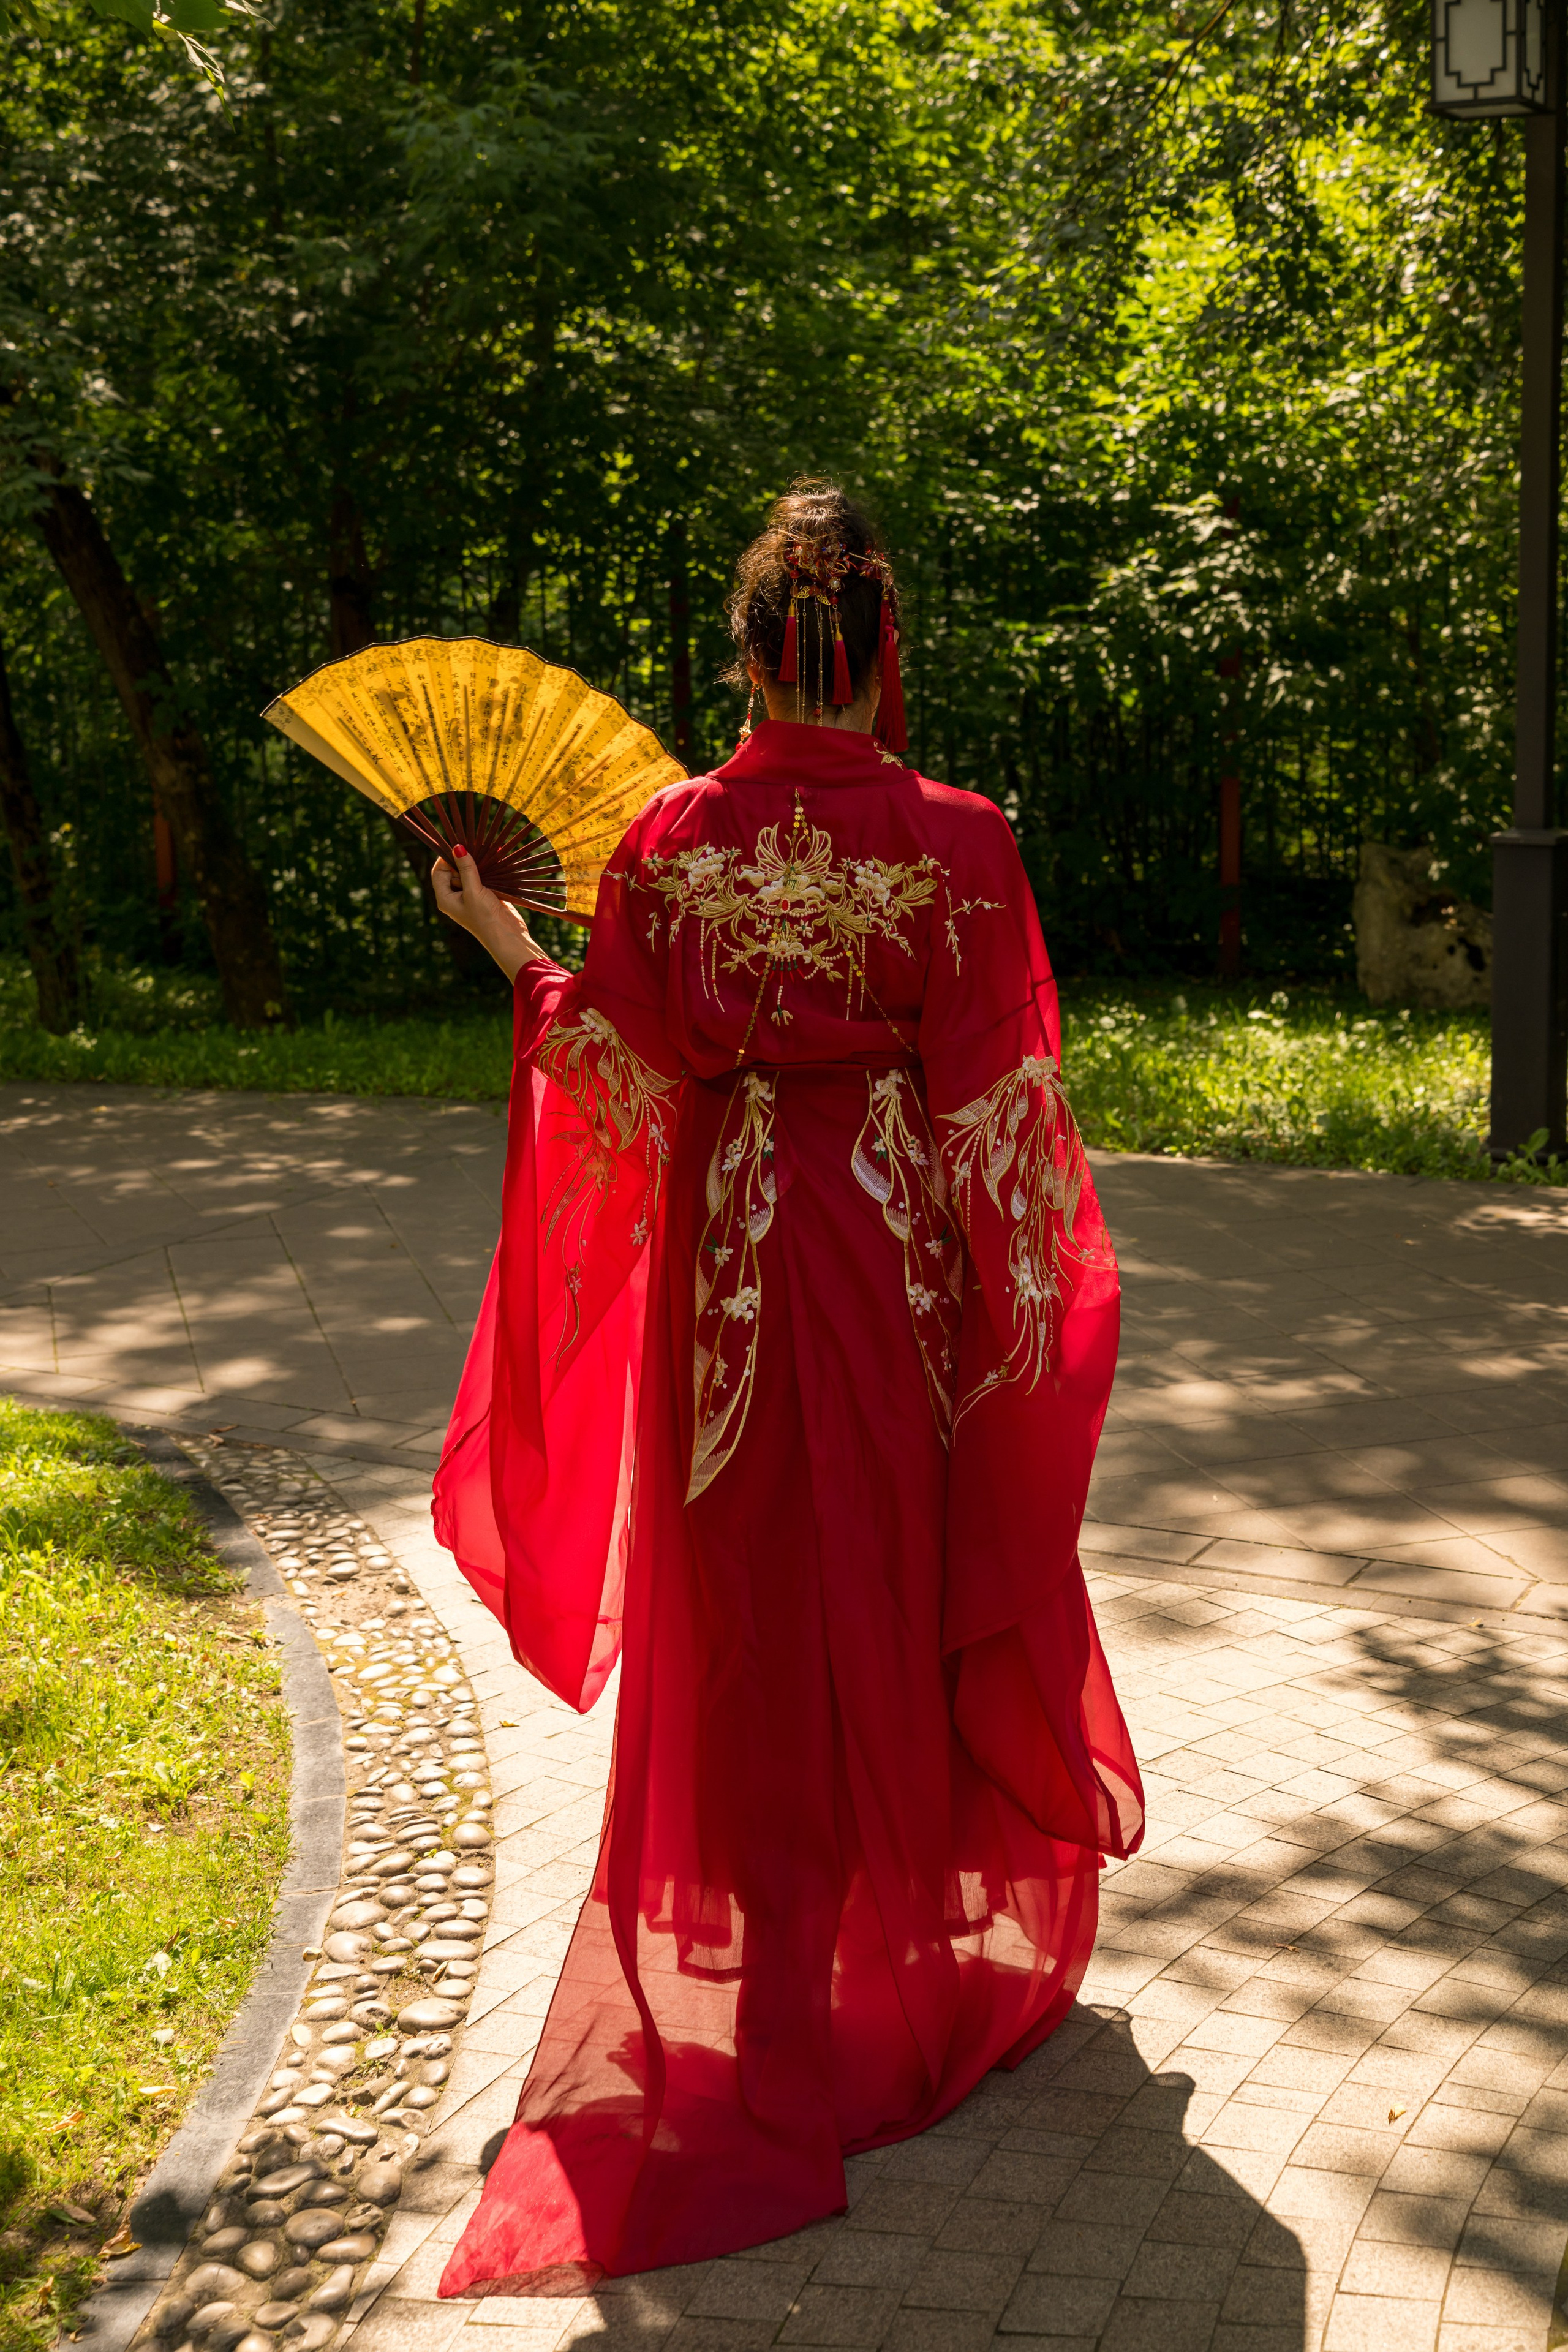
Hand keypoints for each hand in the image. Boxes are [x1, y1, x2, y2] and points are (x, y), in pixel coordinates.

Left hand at [431, 849, 544, 982]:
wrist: (508, 936)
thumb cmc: (485, 918)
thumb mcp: (474, 891)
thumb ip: (466, 869)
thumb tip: (457, 848)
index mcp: (445, 898)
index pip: (438, 872)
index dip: (445, 858)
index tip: (457, 846)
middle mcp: (455, 897)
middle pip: (453, 871)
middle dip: (463, 859)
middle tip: (472, 846)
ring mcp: (470, 896)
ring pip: (469, 873)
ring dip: (476, 863)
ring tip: (484, 850)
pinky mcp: (484, 895)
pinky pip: (482, 878)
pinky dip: (486, 869)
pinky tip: (495, 858)